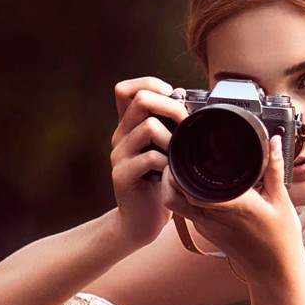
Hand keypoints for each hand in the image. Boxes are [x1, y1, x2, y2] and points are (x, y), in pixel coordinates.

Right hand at [109, 76, 186, 247]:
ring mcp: (118, 155)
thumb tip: (182, 93)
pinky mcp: (122, 175)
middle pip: (140, 100)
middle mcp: (120, 136)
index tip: (172, 96)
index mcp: (128, 126)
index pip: (126, 89)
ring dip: (171, 138)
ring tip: (178, 156)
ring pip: (147, 126)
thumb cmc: (159, 183)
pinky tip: (171, 174)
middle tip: (186, 125)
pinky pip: (150, 157)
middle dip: (171, 107)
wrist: (142, 221)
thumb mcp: (166, 149)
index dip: (149, 84)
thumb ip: (169, 123)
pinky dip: (167, 163)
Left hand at [161, 134, 304, 279]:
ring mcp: (206, 226)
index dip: (178, 170)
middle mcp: (212, 217)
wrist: (273, 270)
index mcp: (231, 206)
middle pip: (173, 196)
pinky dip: (183, 196)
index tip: (181, 150)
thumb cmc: (280, 237)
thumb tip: (274, 140)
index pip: (189, 189)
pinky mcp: (205, 231)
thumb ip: (274, 168)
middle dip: (168, 174)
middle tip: (176, 154)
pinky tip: (194, 183)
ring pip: (175, 205)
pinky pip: (186, 211)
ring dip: (172, 186)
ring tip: (180, 166)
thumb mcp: (281, 200)